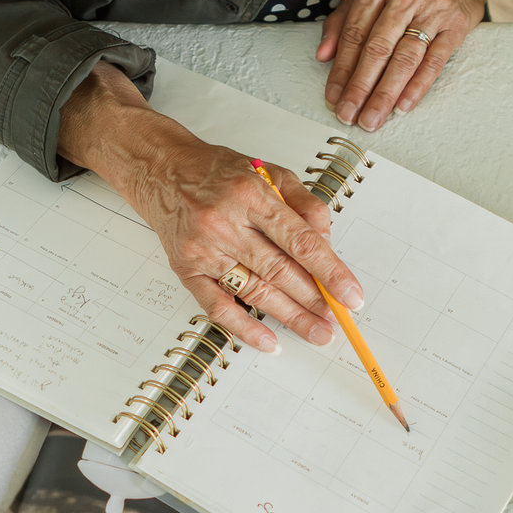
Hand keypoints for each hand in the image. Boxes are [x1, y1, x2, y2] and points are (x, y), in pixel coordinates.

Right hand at [58, 63, 364, 352]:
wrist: (161, 170)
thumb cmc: (218, 172)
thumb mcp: (268, 172)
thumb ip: (303, 204)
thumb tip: (327, 243)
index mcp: (250, 195)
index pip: (299, 240)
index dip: (329, 271)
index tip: (351, 295)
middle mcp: (224, 223)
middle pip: (279, 271)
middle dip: (314, 300)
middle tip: (337, 320)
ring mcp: (203, 249)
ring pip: (254, 291)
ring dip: (290, 317)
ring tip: (317, 332)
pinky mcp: (186, 269)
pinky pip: (217, 307)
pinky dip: (244, 329)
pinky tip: (269, 342)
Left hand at [316, 0, 510, 131]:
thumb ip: (342, 19)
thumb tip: (323, 55)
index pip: (354, 33)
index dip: (341, 69)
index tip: (333, 97)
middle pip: (378, 48)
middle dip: (360, 86)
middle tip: (349, 114)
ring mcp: (434, 8)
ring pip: (405, 58)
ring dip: (385, 93)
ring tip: (372, 117)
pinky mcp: (456, 24)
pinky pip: (434, 61)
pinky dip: (417, 86)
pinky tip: (403, 106)